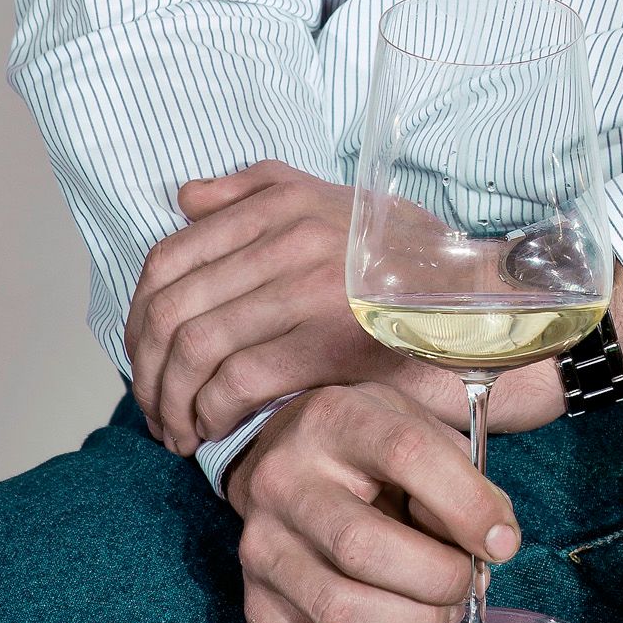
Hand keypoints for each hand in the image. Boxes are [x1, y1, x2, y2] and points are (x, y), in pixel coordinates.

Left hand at [127, 162, 440, 451]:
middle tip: (153, 411)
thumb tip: (185, 199)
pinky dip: (212, 412)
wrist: (483, 299)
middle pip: (172, 308)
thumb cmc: (408, 260)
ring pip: (196, 348)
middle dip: (147, 371)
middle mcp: (287, 238)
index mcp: (279, 204)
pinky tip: (215, 431)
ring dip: (172, 401)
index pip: (168, 258)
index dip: (139, 319)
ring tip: (178, 431)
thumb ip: (255, 191)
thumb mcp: (332, 203)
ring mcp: (308, 288)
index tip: (143, 361)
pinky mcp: (330, 342)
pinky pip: (239, 381)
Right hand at [224, 383, 522, 622]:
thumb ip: (462, 476)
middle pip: (364, 547)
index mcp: (334, 420)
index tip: (504, 542)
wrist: (288, 451)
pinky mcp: (257, 607)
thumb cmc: (370, 446)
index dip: (466, 505)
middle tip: (468, 580)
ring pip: (339, 611)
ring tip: (442, 612)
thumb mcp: (418, 425)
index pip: (405, 454)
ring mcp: (263, 551)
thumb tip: (494, 544)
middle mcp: (284, 484)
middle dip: (440, 578)